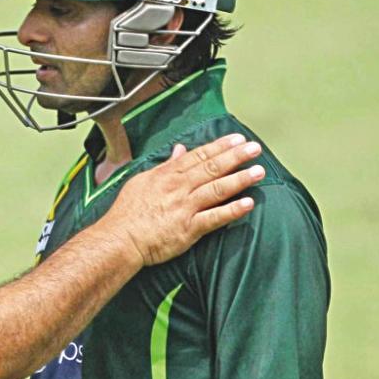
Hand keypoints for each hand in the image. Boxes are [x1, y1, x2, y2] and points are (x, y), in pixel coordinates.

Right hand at [102, 134, 263, 265]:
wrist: (119, 239)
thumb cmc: (126, 213)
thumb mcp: (141, 182)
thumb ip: (164, 166)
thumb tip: (179, 150)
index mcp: (166, 175)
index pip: (198, 156)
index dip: (220, 146)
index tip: (237, 139)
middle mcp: (177, 188)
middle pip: (211, 168)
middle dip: (236, 157)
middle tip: (255, 148)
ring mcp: (184, 208)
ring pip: (216, 189)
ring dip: (240, 179)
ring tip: (259, 171)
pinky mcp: (188, 229)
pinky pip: (214, 217)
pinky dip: (232, 210)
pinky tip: (248, 204)